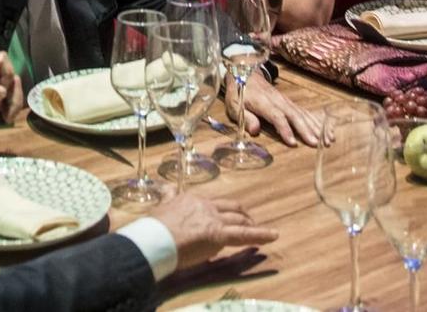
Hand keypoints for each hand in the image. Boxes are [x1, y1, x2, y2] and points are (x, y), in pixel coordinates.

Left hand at [0, 52, 25, 143]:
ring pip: (15, 87)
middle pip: (12, 75)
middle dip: (14, 91)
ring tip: (8, 116)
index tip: (3, 88)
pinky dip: (13, 108)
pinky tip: (7, 117)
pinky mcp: (0, 98)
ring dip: (15, 102)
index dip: (7, 72)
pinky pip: (13, 97)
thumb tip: (3, 89)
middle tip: (6, 105)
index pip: (1, 59)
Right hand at [148, 193, 278, 269]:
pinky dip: (261, 235)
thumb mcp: (160, 206)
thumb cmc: (154, 227)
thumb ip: (167, 196)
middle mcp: (206, 205)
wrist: (154, 238)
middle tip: (247, 220)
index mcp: (191, 198)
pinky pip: (244, 234)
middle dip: (241, 214)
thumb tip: (164, 188)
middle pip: (230, 208)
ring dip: (250, 224)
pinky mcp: (219, 234)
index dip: (221, 210)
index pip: (212, 203)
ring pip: (239, 220)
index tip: (223, 215)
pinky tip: (273, 236)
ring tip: (258, 229)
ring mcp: (214, 219)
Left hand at [233, 75, 324, 146]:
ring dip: (315, 126)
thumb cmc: (239, 92)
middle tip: (316, 143)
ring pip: (303, 113)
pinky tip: (325, 129)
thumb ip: (246, 118)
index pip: (276, 116)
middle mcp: (278, 101)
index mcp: (263, 102)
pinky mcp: (290, 103)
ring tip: (326, 138)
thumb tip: (254, 131)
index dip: (285, 129)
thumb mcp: (234, 106)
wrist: (246, 72)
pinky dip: (316, 120)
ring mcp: (286, 101)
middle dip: (306, 129)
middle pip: (294, 115)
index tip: (293, 142)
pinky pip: (304, 112)